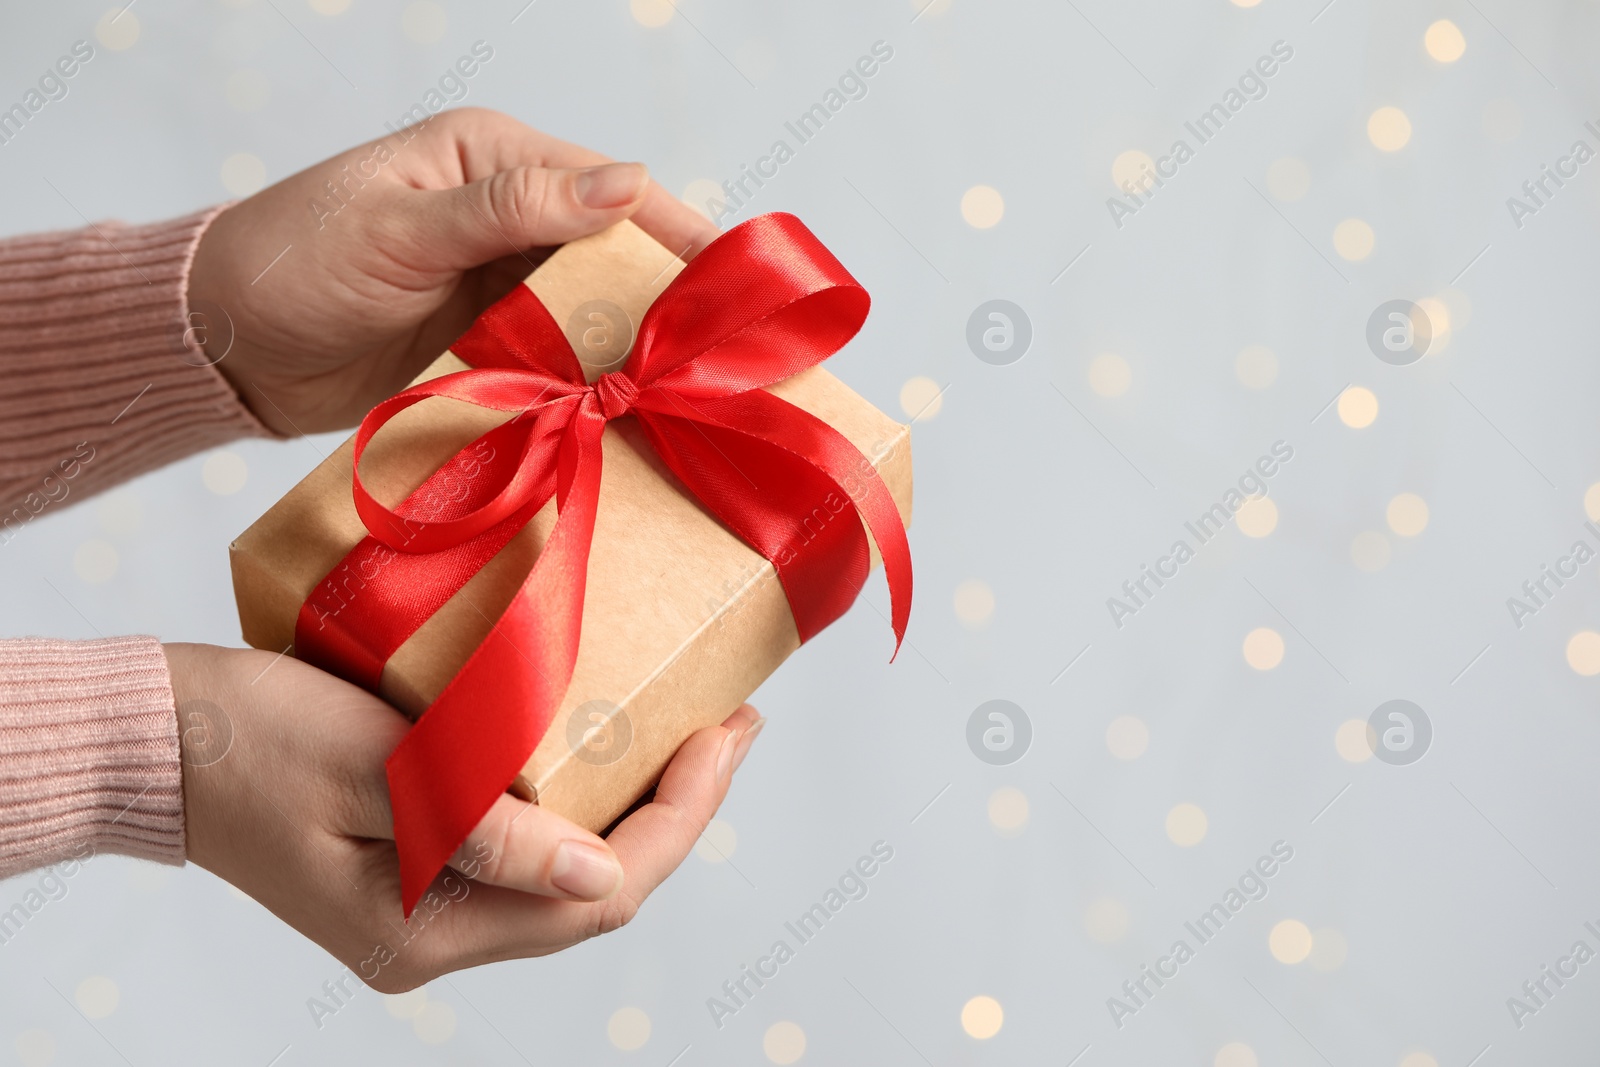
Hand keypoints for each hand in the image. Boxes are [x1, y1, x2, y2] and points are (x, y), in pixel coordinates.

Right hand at [165, 642, 763, 990]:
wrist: (160, 738)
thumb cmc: (254, 740)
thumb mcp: (377, 773)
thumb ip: (491, 830)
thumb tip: (601, 874)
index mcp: (427, 930)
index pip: (600, 892)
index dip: (682, 816)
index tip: (732, 732)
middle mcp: (435, 937)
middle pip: (597, 890)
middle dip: (677, 810)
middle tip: (732, 724)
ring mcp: (426, 908)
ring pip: (568, 872)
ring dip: (634, 806)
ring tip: (690, 731)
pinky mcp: (416, 867)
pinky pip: (527, 849)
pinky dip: (579, 801)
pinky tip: (607, 748)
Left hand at [187, 107, 719, 434]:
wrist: (224, 348)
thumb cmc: (292, 261)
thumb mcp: (401, 227)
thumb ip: (510, 208)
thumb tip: (625, 184)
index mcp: (494, 162)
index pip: (614, 192)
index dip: (680, 237)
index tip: (738, 289)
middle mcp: (511, 221)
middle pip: (617, 260)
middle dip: (668, 307)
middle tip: (724, 363)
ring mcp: (501, 289)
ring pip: (592, 317)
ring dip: (629, 356)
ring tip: (686, 401)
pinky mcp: (489, 349)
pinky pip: (555, 365)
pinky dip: (586, 390)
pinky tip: (622, 420)